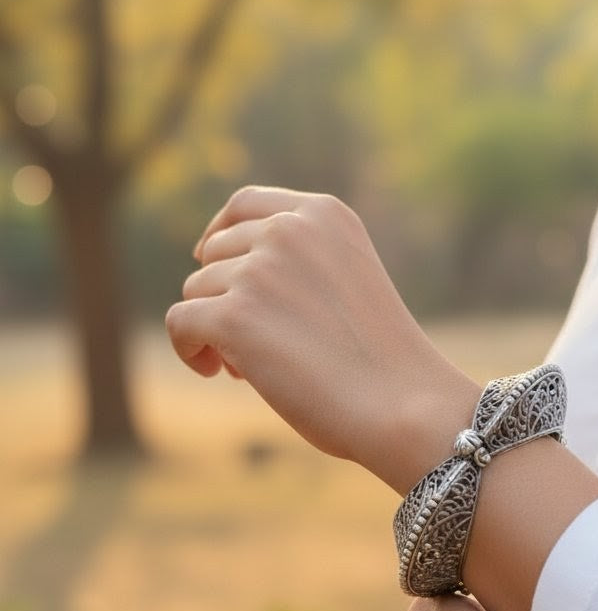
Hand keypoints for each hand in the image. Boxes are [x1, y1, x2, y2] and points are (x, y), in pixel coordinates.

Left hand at [165, 185, 477, 490]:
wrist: (405, 405)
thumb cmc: (381, 361)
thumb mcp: (346, 280)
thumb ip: (298, 262)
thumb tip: (213, 274)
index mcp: (324, 214)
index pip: (244, 204)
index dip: (218, 233)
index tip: (208, 260)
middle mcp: (288, 230)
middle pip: (214, 254)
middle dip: (224, 295)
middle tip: (258, 345)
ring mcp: (259, 271)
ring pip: (196, 291)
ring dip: (214, 329)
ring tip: (256, 367)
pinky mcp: (235, 316)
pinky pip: (180, 323)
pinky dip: (189, 349)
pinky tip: (214, 371)